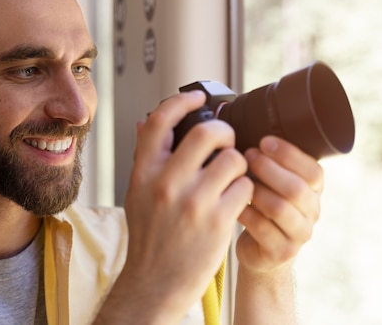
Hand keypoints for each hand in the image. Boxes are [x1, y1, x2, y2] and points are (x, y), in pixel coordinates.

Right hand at [98, 91, 252, 322]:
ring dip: (239, 164)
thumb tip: (144, 123)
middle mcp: (166, 182)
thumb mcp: (137, 194)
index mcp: (144, 172)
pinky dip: (245, 190)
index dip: (181, 101)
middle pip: (206, 132)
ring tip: (233, 178)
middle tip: (227, 142)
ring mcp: (193, 201)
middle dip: (225, 132)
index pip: (158, 121)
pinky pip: (244, 187)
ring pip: (233, 158)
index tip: (198, 98)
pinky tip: (236, 200)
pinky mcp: (217, 220)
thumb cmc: (149, 239)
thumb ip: (145, 159)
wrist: (155, 283)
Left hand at [236, 136, 323, 274]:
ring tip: (238, 179)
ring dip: (257, 190)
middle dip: (270, 169)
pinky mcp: (282, 252)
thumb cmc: (262, 206)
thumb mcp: (273, 183)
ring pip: (280, 209)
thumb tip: (245, 121)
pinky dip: (246, 213)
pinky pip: (263, 229)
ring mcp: (299, 234)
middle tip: (248, 156)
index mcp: (314, 190)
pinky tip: (233, 203)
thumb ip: (271, 160)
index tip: (265, 141)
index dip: (290, 154)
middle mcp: (312, 212)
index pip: (313, 171)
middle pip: (297, 189)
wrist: (261, 252)